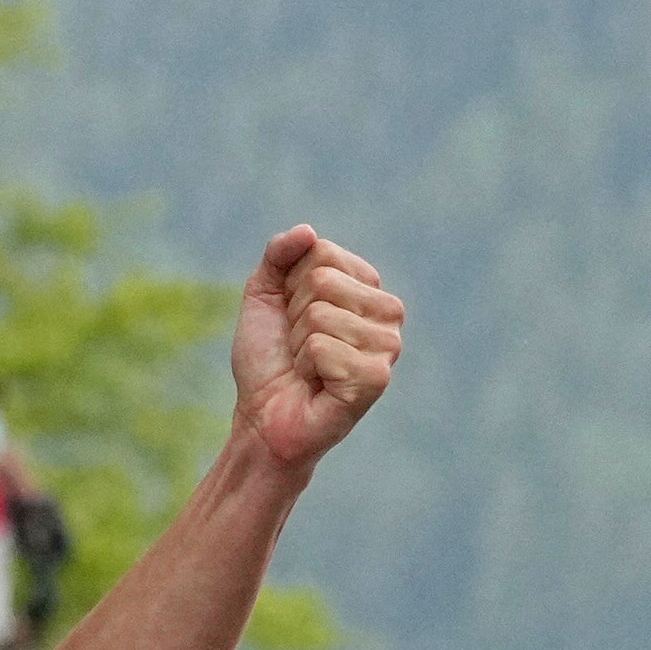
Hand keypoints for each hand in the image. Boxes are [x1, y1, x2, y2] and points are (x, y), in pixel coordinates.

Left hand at [230, 227, 403, 471]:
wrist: (262, 418)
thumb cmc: (269, 360)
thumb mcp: (264, 296)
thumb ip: (279, 255)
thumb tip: (307, 231)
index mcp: (368, 287)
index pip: (321, 254)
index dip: (290, 289)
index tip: (293, 321)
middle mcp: (388, 313)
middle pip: (322, 281)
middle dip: (294, 318)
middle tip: (300, 350)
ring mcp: (387, 346)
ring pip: (320, 315)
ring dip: (299, 347)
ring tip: (308, 370)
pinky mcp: (376, 377)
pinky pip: (322, 348)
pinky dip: (305, 368)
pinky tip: (316, 386)